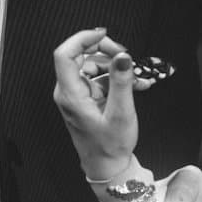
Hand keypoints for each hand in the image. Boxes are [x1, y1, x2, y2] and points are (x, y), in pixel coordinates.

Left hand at [52, 28, 156, 178]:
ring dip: (115, 66)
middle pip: (80, 56)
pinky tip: (136, 84)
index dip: (82, 39)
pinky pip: (100, 78)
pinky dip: (116, 78)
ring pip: (92, 65)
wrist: (108, 166)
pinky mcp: (86, 98)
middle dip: (105, 51)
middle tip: (126, 56)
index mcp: (71, 95)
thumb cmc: (110, 145)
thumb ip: (121, 82)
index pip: (65, 55)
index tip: (103, 35)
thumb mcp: (121, 113)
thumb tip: (122, 56)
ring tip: (136, 77)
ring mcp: (77, 94)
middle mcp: (69, 92)